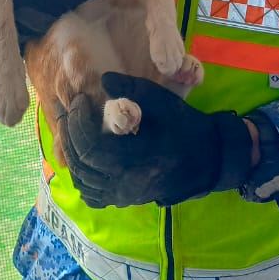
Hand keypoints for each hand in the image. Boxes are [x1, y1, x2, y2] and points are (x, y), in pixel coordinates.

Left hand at [58, 72, 252, 207]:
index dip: (78, 122)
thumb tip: (103, 80)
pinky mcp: (126, 199)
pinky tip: (85, 158)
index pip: (90, 147)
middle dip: (71, 134)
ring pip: (83, 182)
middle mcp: (125, 184)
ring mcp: (124, 196)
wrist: (207, 158)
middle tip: (72, 111)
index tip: (81, 100)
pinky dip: (83, 178)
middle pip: (82, 165)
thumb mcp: (162, 102)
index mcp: (133, 161)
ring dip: (73, 155)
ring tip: (74, 130)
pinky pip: (94, 196)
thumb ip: (132, 89)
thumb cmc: (184, 127)